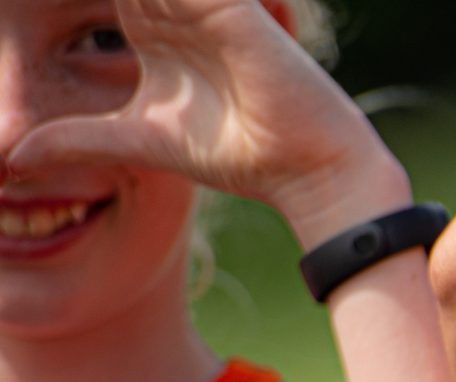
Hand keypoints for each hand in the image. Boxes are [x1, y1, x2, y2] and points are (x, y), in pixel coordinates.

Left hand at [4, 0, 407, 244]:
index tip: (14, 0)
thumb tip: (12, 157)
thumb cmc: (238, 154)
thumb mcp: (140, 142)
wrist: (304, 168)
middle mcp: (178, 9)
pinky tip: (137, 5)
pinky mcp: (229, 9)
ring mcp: (204, 5)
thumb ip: (78, 139)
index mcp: (155, 31)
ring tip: (105, 8)